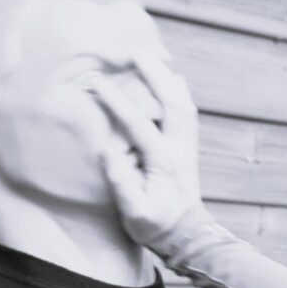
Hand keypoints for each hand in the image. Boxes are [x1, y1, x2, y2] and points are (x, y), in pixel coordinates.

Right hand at [87, 52, 204, 249]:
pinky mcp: (189, 148)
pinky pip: (188, 112)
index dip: (116, 101)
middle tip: (134, 50)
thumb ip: (121, 183)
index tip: (97, 83)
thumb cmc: (155, 226)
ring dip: (168, 78)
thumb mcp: (134, 212)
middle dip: (153, 73)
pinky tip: (172, 80)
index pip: (137, 123)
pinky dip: (180, 92)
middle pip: (171, 101)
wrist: (186, 237)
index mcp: (162, 161)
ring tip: (152, 57)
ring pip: (183, 102)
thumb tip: (107, 151)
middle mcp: (179, 148)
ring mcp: (187, 147)